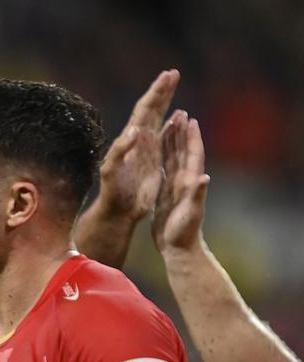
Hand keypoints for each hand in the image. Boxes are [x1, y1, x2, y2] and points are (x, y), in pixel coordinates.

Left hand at [97, 69, 179, 221]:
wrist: (118, 210)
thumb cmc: (112, 191)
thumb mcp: (111, 170)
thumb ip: (119, 150)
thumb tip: (135, 129)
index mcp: (130, 139)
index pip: (144, 109)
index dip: (156, 93)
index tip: (167, 76)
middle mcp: (138, 141)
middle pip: (152, 109)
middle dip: (162, 91)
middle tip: (173, 73)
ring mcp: (147, 150)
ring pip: (159, 120)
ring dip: (167, 103)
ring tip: (175, 88)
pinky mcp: (154, 161)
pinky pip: (165, 138)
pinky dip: (172, 125)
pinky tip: (179, 117)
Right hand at [152, 110, 209, 251]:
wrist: (177, 248)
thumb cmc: (183, 233)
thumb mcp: (191, 214)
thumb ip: (197, 195)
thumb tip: (204, 177)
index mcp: (189, 183)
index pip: (192, 155)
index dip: (192, 137)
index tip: (190, 119)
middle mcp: (184, 182)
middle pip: (183, 152)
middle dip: (181, 133)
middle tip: (179, 113)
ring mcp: (175, 188)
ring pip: (173, 159)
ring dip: (172, 142)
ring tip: (169, 125)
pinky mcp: (166, 195)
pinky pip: (164, 170)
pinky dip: (162, 158)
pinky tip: (158, 150)